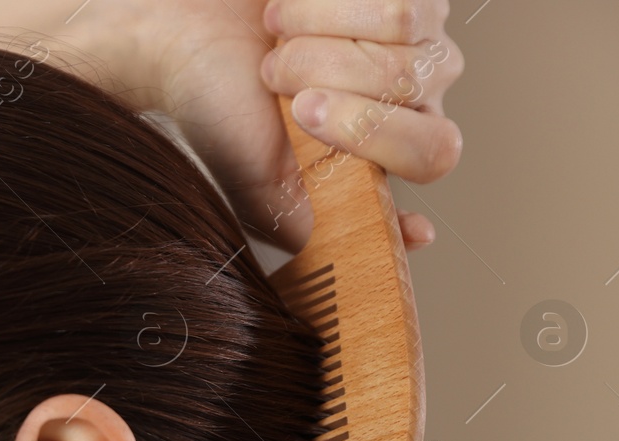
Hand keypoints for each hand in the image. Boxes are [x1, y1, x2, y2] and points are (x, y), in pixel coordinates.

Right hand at [68, 0, 463, 251]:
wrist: (184, 40)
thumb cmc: (222, 112)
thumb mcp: (264, 189)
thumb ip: (325, 226)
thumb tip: (410, 239)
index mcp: (390, 155)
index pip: (434, 153)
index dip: (377, 133)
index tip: (308, 117)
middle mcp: (416, 97)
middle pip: (410, 85)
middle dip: (326, 81)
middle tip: (277, 88)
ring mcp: (418, 37)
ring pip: (401, 34)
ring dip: (319, 41)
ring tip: (278, 49)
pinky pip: (393, 2)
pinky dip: (322, 7)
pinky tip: (290, 16)